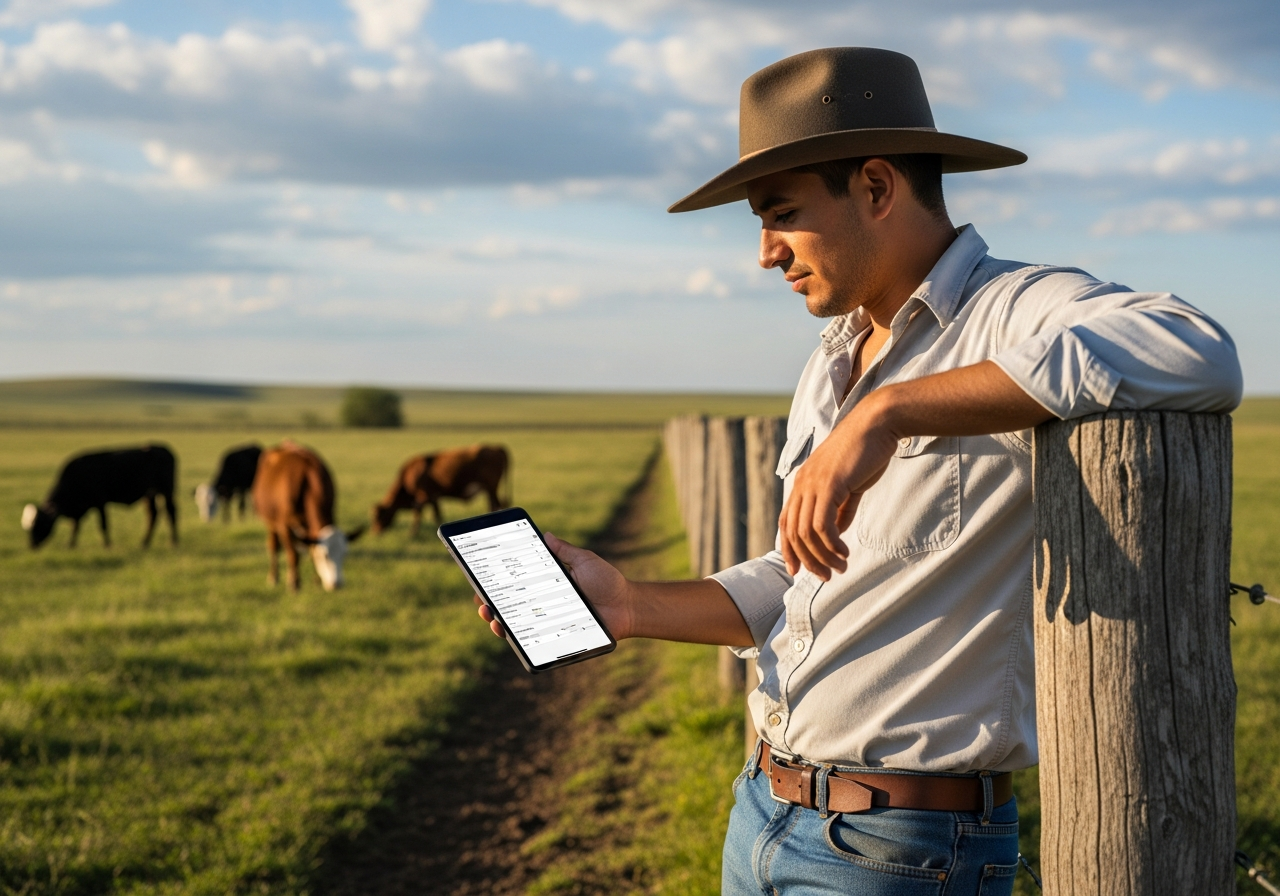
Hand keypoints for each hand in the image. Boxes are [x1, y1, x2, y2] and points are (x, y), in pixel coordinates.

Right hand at [474, 532, 634, 639]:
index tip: (480, 577)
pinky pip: (533, 642)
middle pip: (509, 607)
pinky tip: (506, 630)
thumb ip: (564, 551)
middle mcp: (543, 606)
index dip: (496, 583)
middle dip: (489, 603)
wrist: (627, 606)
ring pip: (515, 626)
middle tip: (480, 598)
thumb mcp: (584, 561)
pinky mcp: (556, 639)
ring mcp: (549, 624)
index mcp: (547, 586)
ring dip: (497, 621)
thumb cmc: (608, 582)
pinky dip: (517, 638)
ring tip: (490, 614)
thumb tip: (545, 534)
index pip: (515, 585)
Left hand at [779, 399, 898, 580]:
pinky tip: (845, 553)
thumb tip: (836, 533)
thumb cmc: (866, 451)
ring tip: (840, 568)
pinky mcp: (829, 485)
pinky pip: (823, 525)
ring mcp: (813, 483)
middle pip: (793, 532)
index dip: (789, 549)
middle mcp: (802, 484)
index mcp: (803, 483)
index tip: (799, 571)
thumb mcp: (849, 485)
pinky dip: (831, 545)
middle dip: (807, 560)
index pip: (786, 522)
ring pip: (807, 533)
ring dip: (822, 556)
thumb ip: (840, 509)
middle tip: (826, 576)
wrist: (877, 424)